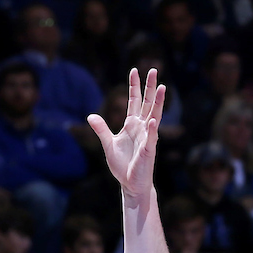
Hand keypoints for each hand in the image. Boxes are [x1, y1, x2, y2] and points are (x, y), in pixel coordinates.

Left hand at [87, 68, 164, 202]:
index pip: (134, 101)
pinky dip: (152, 129)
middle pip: (147, 103)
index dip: (134, 87)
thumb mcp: (108, 144)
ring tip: (162, 87)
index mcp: (131, 125)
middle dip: (150, 87)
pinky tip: (153, 119)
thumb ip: (101, 129)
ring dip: (158, 102)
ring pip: (154, 115)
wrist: (130, 183)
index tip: (134, 71)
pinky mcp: (148, 149)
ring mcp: (147, 137)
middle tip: (154, 69)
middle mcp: (142, 127)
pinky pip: (151, 137)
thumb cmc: (122, 164)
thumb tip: (90, 115)